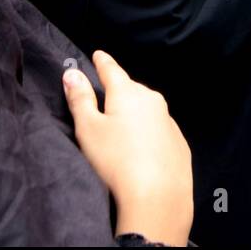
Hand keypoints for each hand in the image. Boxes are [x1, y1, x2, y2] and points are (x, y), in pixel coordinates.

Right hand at [64, 51, 193, 245]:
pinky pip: (158, 129)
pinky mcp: (178, 142)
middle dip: (118, 90)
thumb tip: (72, 73)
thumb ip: (80, 99)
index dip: (102, 62)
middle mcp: (152, 100)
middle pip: (131, 89)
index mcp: (128, 93)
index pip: (111, 70)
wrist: (158, 195)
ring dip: (134, 112)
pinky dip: (147, 132)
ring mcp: (169, 121)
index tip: (98, 54)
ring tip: (121, 126)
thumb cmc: (115, 160)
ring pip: (147, 108)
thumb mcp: (88, 129)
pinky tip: (141, 147)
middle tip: (105, 98)